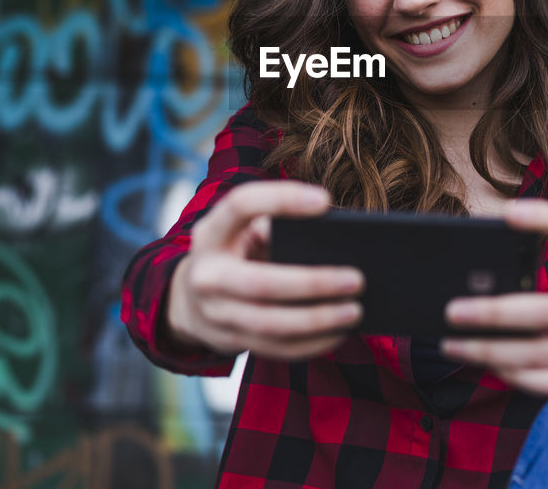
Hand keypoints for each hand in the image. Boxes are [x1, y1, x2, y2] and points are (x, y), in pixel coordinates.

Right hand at [166, 181, 363, 360]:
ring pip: (270, 323)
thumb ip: (275, 228)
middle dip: (312, 283)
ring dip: (318, 320)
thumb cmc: (236, 252)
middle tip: (357, 279)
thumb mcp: (242, 231)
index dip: (281, 199)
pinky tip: (340, 332)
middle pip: (261, 282)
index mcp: (211, 233)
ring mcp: (215, 313)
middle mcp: (207, 274)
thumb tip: (330, 240)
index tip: (326, 201)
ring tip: (355, 311)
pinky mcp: (229, 341)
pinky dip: (311, 343)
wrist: (191, 299)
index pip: (240, 205)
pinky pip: (275, 348)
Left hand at [441, 199, 547, 396]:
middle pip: (546, 311)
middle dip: (493, 313)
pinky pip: (547, 382)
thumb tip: (542, 252)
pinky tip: (486, 364)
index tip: (507, 212)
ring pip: (538, 353)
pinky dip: (512, 375)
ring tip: (454, 344)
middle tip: (452, 311)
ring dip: (490, 351)